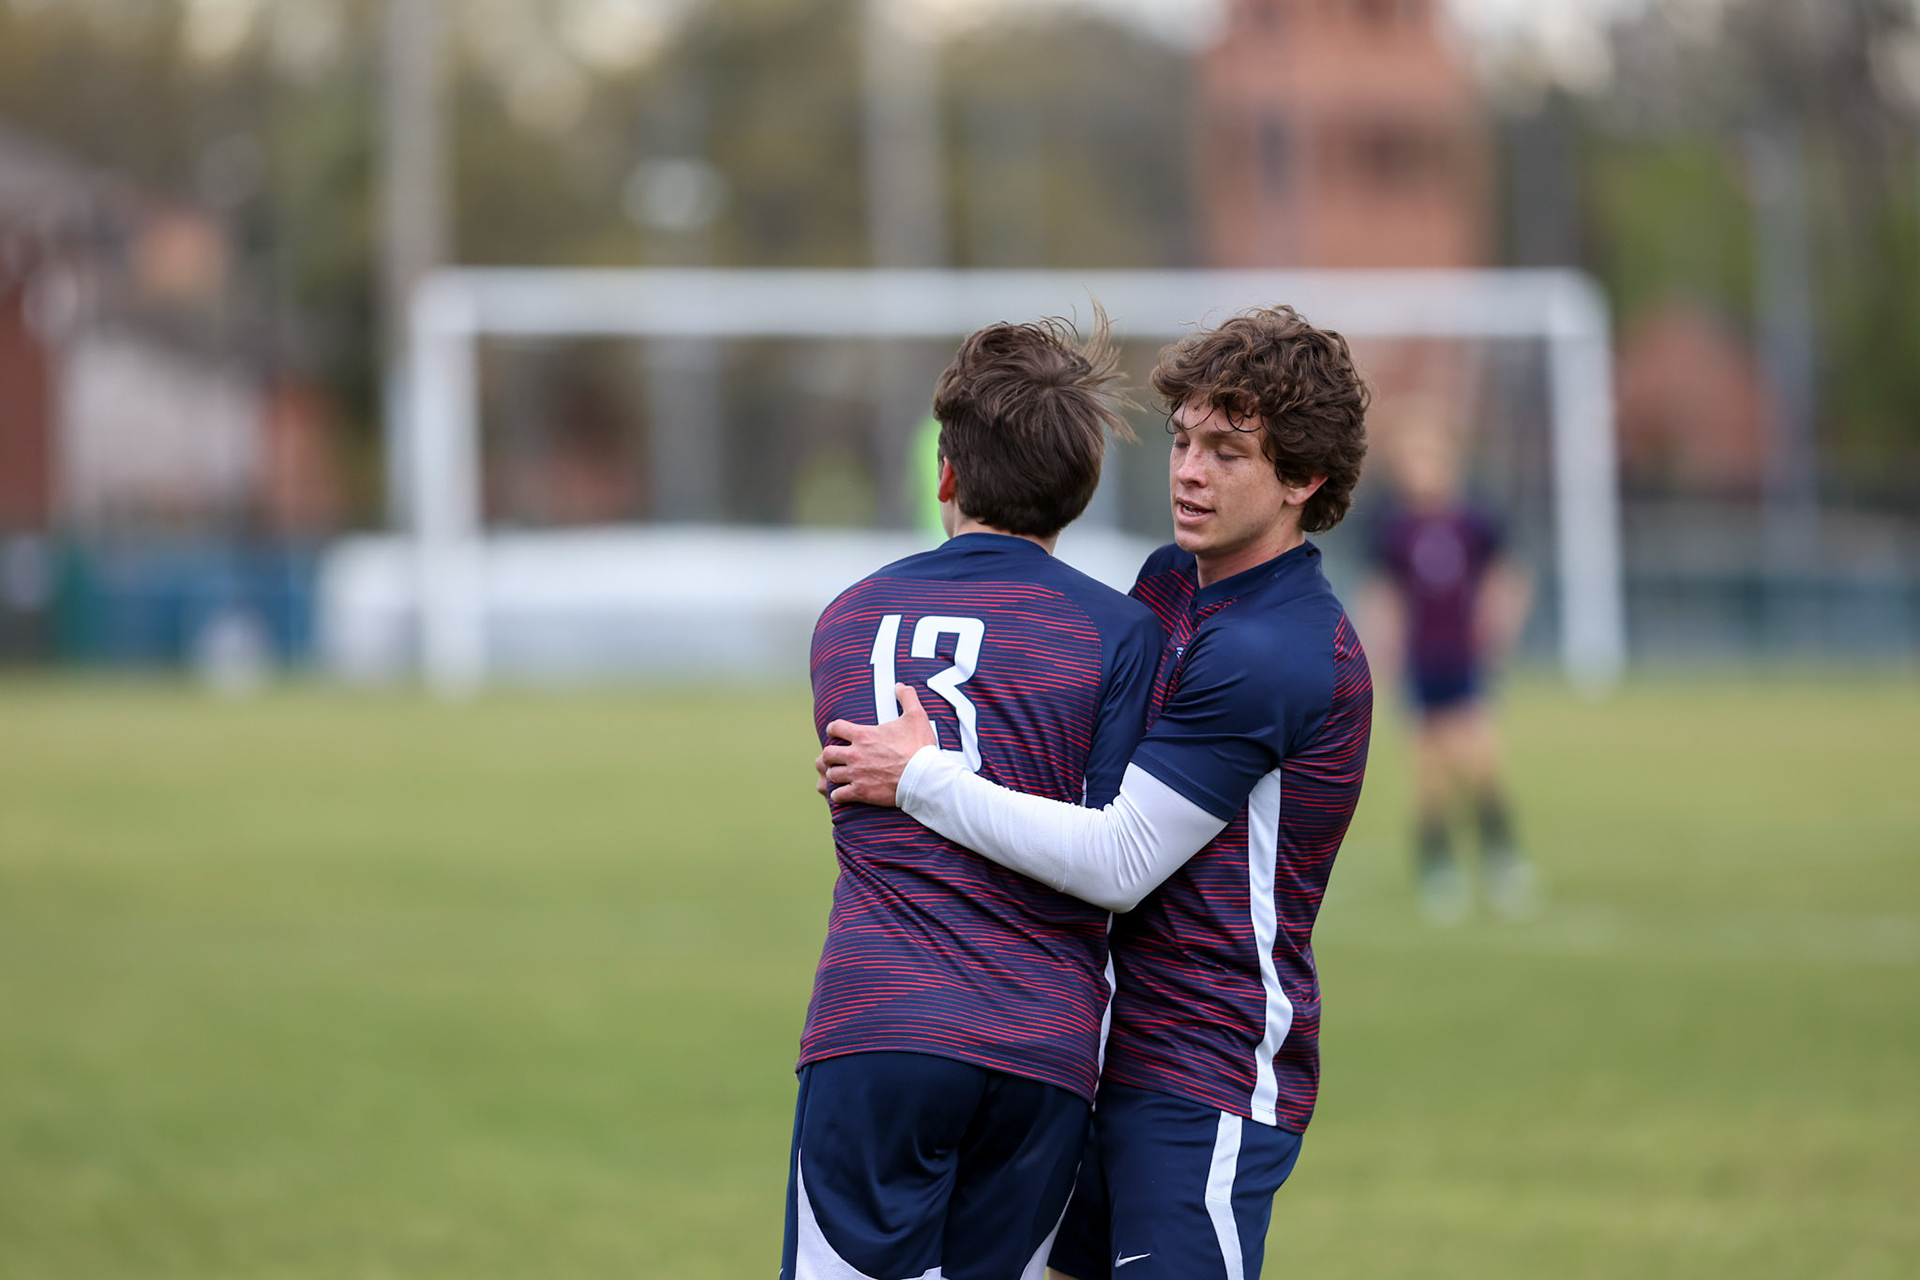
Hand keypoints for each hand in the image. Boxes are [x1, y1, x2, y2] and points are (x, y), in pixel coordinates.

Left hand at [816, 684, 937, 806]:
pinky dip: (838, 795)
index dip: (833, 729)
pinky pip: (838, 795)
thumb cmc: (920, 747)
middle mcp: (855, 754)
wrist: (924, 777)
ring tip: (839, 775)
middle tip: (836, 757)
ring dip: (834, 775)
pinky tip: (842, 794)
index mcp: (863, 735)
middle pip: (827, 753)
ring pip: (831, 775)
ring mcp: (856, 775)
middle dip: (830, 755)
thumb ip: (907, 697)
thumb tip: (900, 685)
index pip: (835, 728)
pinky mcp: (861, 792)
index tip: (836, 733)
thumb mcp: (916, 716)